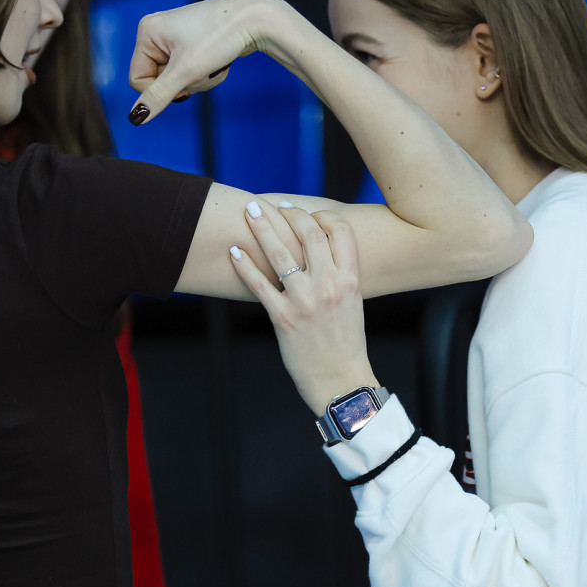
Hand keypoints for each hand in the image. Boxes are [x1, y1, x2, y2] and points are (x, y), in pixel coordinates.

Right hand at [127, 0, 291, 124]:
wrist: (256, 19)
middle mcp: (157, 31)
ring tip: (214, 64)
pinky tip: (219, 61)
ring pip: (177, 79)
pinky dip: (205, 73)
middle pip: (160, 80)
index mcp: (147, 31)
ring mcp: (175, 37)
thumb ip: (159, 96)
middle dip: (185, 83)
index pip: (138, 80)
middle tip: (204, 68)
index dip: (161, 90)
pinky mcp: (192, 42)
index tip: (184, 81)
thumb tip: (136, 118)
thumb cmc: (219, 37)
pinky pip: (190, 71)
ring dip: (198, 80)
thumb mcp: (186, 71)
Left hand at [229, 201, 377, 414]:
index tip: (306, 213)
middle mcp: (330, 286)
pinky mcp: (283, 318)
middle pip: (308, 234)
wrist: (340, 380)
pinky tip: (234, 252)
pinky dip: (244, 265)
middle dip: (289, 213)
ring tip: (250, 211)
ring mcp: (305, 301)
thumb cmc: (345, 342)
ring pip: (280, 253)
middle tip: (273, 205)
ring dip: (262, 227)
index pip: (340, 231)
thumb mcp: (352, 302)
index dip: (322, 216)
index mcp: (351, 280)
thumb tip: (319, 249)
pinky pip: (259, 285)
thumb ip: (339, 274)